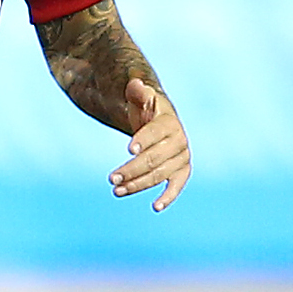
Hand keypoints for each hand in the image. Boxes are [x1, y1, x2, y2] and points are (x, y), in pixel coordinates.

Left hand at [109, 78, 190, 211]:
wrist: (159, 124)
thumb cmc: (145, 110)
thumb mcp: (139, 97)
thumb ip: (137, 92)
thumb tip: (135, 83)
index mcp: (168, 121)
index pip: (155, 132)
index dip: (143, 140)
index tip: (128, 149)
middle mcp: (179, 141)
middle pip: (154, 158)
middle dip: (132, 169)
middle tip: (110, 178)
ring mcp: (181, 158)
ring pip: (159, 175)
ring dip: (137, 184)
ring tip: (116, 190)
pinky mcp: (181, 172)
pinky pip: (176, 186)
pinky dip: (169, 197)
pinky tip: (156, 207)